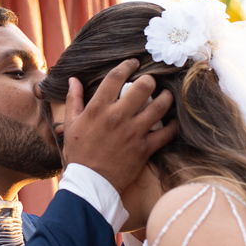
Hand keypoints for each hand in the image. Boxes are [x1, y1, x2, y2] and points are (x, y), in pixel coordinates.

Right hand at [61, 60, 176, 192]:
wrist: (90, 183)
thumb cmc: (79, 154)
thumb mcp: (71, 125)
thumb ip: (74, 100)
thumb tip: (73, 79)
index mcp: (98, 109)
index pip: (116, 77)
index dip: (127, 65)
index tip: (134, 62)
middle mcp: (118, 117)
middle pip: (144, 86)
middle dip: (150, 80)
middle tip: (151, 82)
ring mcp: (133, 132)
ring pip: (160, 106)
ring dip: (166, 98)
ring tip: (166, 96)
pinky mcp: (145, 148)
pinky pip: (167, 132)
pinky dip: (173, 125)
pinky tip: (174, 121)